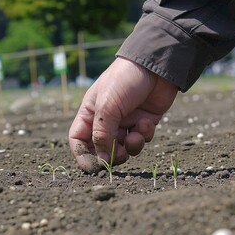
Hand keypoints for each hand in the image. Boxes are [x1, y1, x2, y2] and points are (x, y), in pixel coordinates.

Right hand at [69, 57, 177, 172]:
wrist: (156, 66)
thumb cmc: (124, 80)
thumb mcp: (108, 106)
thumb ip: (102, 134)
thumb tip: (102, 160)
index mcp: (91, 112)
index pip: (79, 139)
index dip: (82, 155)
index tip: (92, 168)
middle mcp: (107, 119)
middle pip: (102, 148)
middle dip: (111, 155)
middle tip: (119, 155)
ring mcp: (126, 121)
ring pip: (124, 147)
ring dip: (130, 147)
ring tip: (135, 137)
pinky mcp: (143, 122)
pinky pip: (141, 138)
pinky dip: (144, 134)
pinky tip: (146, 122)